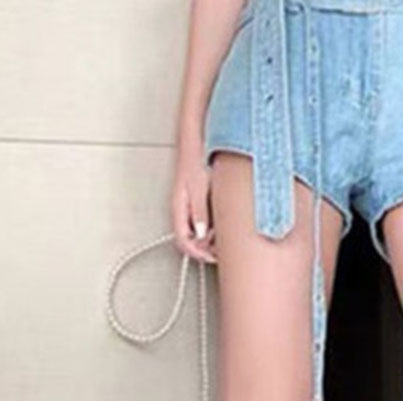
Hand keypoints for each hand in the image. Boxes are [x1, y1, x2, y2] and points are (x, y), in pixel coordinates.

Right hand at [171, 143, 216, 262]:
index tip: (213, 256)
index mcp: (178, 208)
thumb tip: (201, 234)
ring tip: (224, 237)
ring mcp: (189, 207)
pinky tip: (223, 224)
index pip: (183, 242)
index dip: (198, 253)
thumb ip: (199, 211)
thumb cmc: (194, 158)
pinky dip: (212, 229)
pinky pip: (202, 223)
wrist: (197, 141)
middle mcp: (182, 210)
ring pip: (196, 234)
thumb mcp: (198, 186)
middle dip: (205, 249)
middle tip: (221, 250)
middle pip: (190, 241)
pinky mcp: (198, 203)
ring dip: (209, 240)